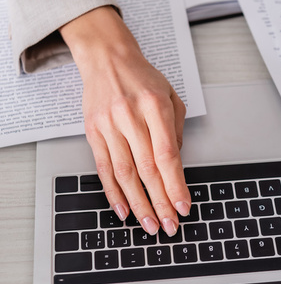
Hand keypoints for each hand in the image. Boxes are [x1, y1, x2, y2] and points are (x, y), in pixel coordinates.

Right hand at [60, 6, 190, 235]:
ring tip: (149, 224)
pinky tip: (123, 209)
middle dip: (160, 201)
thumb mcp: (170, 95)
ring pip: (124, 173)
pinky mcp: (93, 132)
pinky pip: (103, 168)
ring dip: (138, 203)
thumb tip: (176, 166)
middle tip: (169, 225)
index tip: (183, 205)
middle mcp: (130, 116)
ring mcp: (109, 125)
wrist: (106, 58)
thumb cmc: (142, 77)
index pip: (167, 154)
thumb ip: (177, 130)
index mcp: (155, 105)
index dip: (175, 184)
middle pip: (147, 168)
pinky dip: (113, 192)